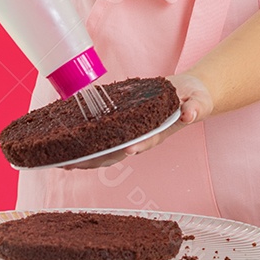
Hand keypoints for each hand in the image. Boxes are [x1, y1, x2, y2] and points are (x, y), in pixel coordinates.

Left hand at [66, 74, 213, 169]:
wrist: (190, 95)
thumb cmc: (194, 99)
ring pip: (107, 150)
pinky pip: (105, 137)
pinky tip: (69, 142)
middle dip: (95, 160)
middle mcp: (142, 137)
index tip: (124, 150)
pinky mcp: (126, 126)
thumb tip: (189, 113)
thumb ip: (194, 107)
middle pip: (117, 153)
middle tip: (71, 163)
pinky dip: (88, 141)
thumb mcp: (198, 100)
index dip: (134, 147)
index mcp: (159, 132)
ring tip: (61, 160)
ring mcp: (133, 134)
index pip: (144, 142)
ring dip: (86, 157)